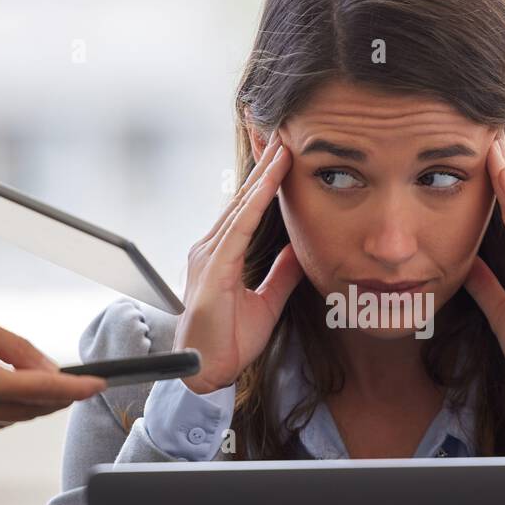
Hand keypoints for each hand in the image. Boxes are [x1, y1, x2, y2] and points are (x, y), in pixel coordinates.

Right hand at [0, 259, 106, 434]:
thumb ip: (19, 350)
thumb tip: (51, 370)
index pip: (42, 391)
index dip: (76, 388)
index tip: (99, 384)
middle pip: (32, 412)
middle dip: (58, 397)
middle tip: (76, 381)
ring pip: (11, 420)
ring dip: (30, 404)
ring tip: (35, 379)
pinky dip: (4, 409)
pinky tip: (1, 390)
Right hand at [172, 128, 301, 393]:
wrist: (205, 372)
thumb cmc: (229, 341)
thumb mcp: (267, 302)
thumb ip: (281, 275)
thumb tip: (299, 251)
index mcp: (222, 255)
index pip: (247, 209)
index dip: (265, 180)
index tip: (282, 153)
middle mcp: (211, 248)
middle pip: (242, 198)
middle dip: (263, 165)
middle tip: (282, 132)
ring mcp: (209, 256)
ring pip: (241, 206)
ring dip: (263, 175)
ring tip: (282, 146)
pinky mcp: (213, 270)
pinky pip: (239, 229)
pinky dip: (255, 203)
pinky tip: (270, 183)